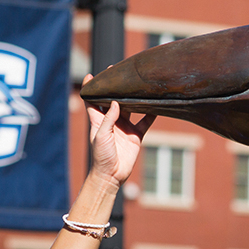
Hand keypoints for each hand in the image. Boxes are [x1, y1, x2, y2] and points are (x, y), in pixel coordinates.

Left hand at [83, 74, 155, 188]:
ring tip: (140, 85)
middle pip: (113, 101)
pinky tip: (157, 104)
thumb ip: (108, 119)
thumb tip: (116, 102)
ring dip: (135, 99)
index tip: (91, 75)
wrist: (112, 175)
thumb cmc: (101, 156)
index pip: (92, 101)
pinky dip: (151, 114)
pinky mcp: (136, 135)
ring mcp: (124, 127)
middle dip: (116, 89)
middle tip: (120, 73)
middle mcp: (112, 121)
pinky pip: (145, 121)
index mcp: (98, 120)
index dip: (91, 88)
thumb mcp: (101, 135)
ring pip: (131, 108)